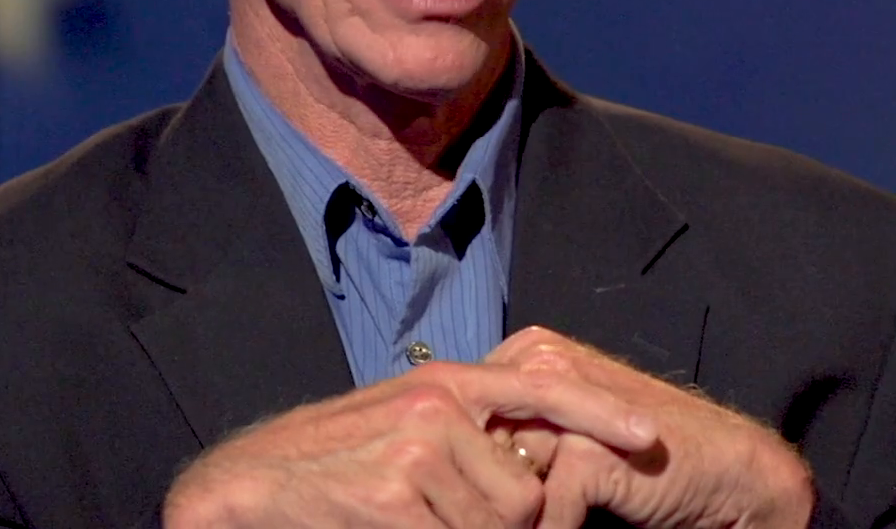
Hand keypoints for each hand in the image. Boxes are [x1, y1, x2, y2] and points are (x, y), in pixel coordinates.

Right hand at [161, 345, 659, 527]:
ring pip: (500, 523)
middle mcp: (438, 404)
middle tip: (443, 519)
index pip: (544, 386)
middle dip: (505, 523)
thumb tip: (530, 468)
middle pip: (526, 489)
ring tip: (411, 522)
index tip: (648, 437)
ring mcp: (417, 448)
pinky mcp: (396, 495)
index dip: (601, 413)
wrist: (247, 484)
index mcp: (446, 382)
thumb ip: (465, 434)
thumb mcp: (403, 426)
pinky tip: (389, 527)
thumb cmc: (332, 463)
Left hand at [485, 328, 814, 528]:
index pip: (461, 409)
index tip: (471, 487)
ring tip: (537, 519)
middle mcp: (543, 362)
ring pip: (501, 478)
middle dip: (486, 486)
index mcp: (533, 351)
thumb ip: (513, 424)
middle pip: (475, 442)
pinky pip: (540, 509)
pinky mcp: (591, 451)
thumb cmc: (644, 450)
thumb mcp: (564, 423)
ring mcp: (566, 404)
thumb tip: (445, 454)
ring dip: (515, 514)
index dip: (466, 457)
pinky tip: (576, 526)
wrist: (724, 467)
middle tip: (498, 511)